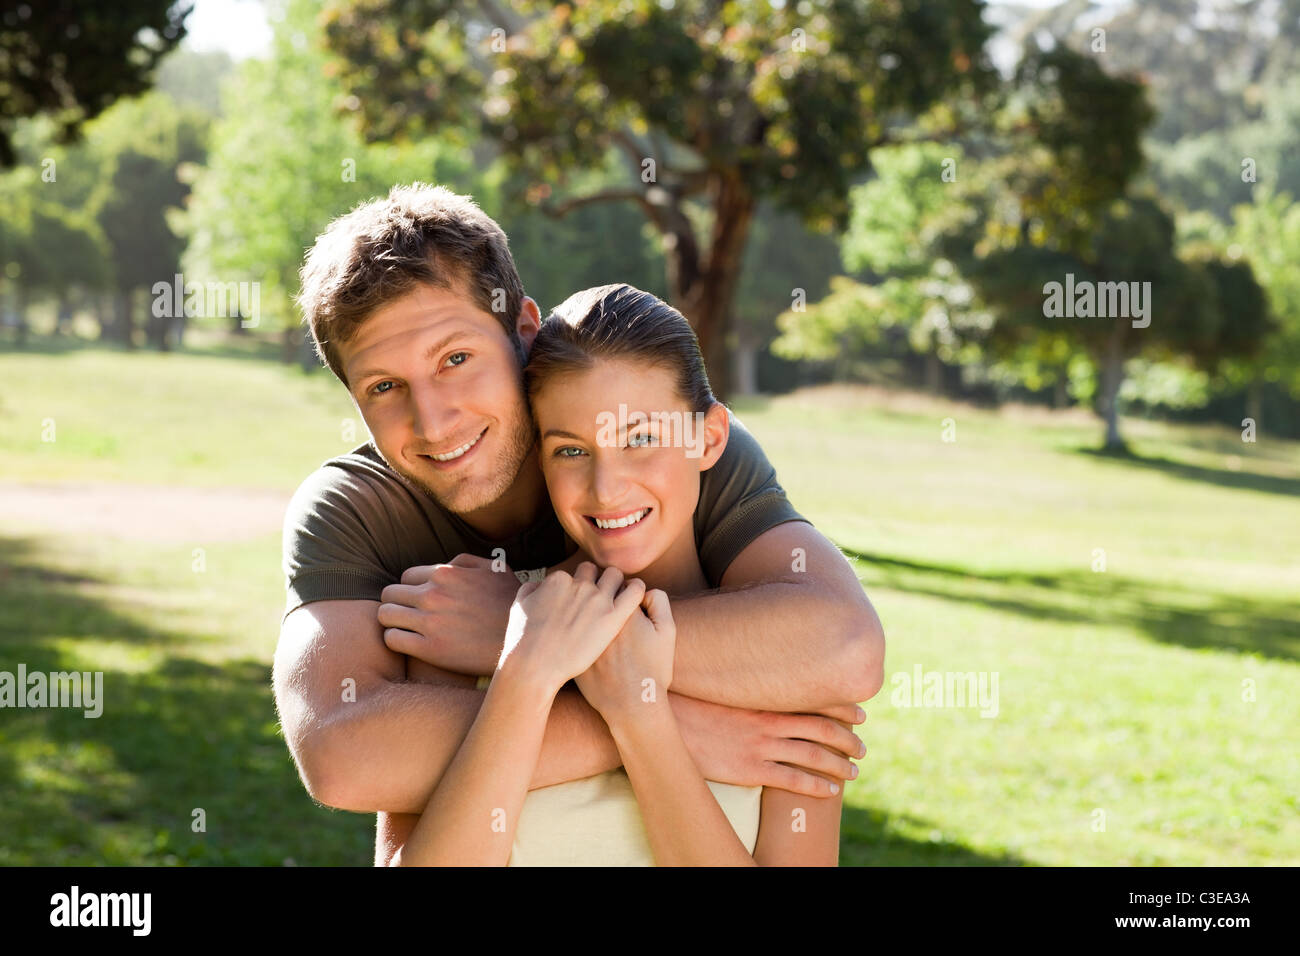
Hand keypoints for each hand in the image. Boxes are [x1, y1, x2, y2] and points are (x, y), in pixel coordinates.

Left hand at [377, 553, 519, 675]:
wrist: (523, 643)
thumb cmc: (511, 605)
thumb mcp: (496, 570)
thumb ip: (465, 562)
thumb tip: (444, 565)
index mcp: (446, 574)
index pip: (405, 577)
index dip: (411, 589)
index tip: (419, 600)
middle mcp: (433, 595)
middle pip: (390, 594)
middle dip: (397, 603)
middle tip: (408, 615)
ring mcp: (429, 622)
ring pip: (385, 615)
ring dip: (392, 621)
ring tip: (405, 628)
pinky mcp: (429, 649)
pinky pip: (392, 639)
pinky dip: (396, 640)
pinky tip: (409, 643)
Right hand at [500, 562, 646, 693]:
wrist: (534, 666)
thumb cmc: (522, 642)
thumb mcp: (519, 607)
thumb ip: (531, 589)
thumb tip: (539, 585)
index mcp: (558, 580)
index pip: (573, 574)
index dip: (575, 587)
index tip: (576, 601)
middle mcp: (579, 584)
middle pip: (594, 571)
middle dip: (595, 581)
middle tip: (596, 599)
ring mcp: (597, 599)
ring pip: (615, 576)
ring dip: (615, 584)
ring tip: (616, 598)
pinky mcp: (613, 617)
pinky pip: (635, 591)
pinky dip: (636, 590)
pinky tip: (635, 598)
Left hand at [575, 589, 673, 722]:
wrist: (632, 706)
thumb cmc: (652, 670)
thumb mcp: (667, 632)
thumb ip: (659, 601)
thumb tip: (644, 589)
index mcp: (620, 609)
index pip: (615, 582)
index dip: (621, 592)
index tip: (623, 603)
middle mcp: (596, 618)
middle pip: (592, 590)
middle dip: (597, 594)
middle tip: (606, 611)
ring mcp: (579, 635)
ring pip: (576, 608)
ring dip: (581, 609)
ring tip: (592, 623)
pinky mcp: (568, 650)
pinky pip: (565, 629)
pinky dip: (570, 629)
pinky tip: (580, 640)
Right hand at [670, 693, 866, 797]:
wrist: (665, 720)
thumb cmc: (692, 700)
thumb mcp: (724, 685)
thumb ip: (747, 685)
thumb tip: (761, 679)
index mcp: (765, 698)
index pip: (815, 699)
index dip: (842, 707)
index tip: (860, 712)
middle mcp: (770, 721)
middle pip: (822, 729)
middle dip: (847, 739)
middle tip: (863, 746)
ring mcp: (761, 746)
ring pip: (813, 756)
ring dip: (838, 764)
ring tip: (854, 772)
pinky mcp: (750, 770)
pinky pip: (792, 780)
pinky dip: (816, 786)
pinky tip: (830, 791)